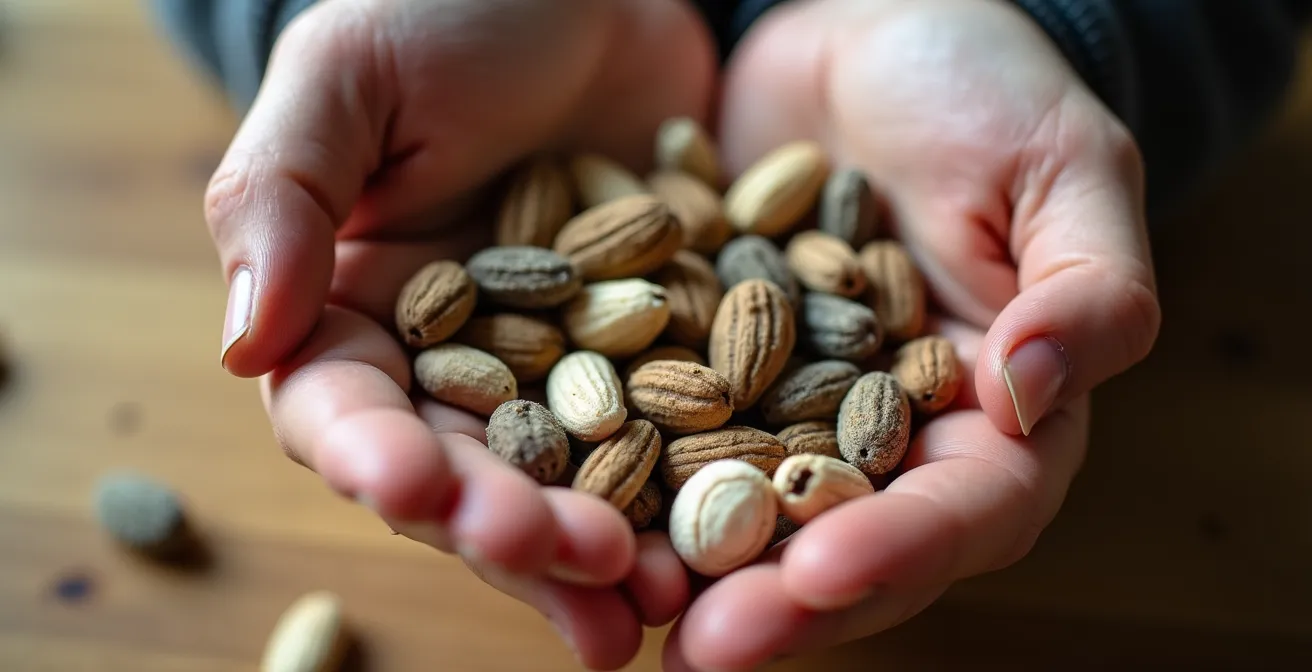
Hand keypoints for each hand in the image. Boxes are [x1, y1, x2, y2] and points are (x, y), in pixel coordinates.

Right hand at [203, 1, 714, 667]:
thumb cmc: (449, 6)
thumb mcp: (351, 75)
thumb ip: (282, 197)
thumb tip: (244, 346)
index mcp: (357, 312)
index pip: (346, 410)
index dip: (377, 459)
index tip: (417, 490)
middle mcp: (455, 362)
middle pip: (467, 474)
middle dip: (512, 529)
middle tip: (576, 565)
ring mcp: (560, 368)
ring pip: (568, 481)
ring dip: (601, 550)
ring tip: (652, 603)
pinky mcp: (654, 356)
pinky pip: (671, 436)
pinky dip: (691, 491)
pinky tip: (725, 543)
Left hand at [663, 0, 1160, 667]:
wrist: (866, 30)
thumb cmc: (984, 88)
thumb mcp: (1061, 170)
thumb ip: (1085, 289)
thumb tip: (1030, 393)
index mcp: (994, 410)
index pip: (968, 507)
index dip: (902, 548)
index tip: (825, 572)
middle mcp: (886, 431)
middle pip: (844, 540)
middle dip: (779, 599)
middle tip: (702, 643)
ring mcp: (788, 403)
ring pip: (744, 507)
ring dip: (687, 564)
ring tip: (622, 604)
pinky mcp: (705, 361)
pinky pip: (659, 424)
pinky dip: (619, 467)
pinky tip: (564, 502)